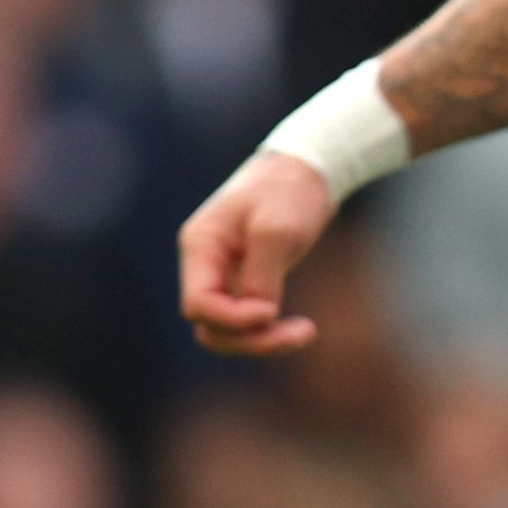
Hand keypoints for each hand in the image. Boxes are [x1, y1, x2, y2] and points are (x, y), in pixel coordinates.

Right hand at [177, 153, 335, 355]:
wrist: (308, 167)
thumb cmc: (289, 189)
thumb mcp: (277, 228)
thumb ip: (262, 274)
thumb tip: (259, 315)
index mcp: (201, 247)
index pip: (199, 304)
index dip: (232, 319)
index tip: (272, 312)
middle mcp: (207, 264)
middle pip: (210, 325)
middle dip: (250, 339)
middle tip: (302, 334)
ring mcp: (226, 274)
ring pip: (229, 328)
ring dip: (262, 340)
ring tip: (306, 333)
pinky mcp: (248, 279)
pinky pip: (248, 319)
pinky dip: (271, 329)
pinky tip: (301, 328)